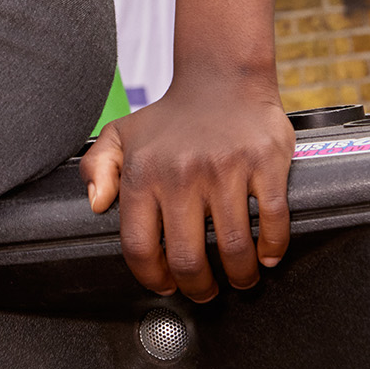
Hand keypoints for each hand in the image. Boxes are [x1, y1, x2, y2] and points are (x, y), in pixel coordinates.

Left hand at [80, 69, 293, 301]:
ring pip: (234, 249)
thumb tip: (96, 205)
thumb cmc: (171, 118)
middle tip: (205, 291)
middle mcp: (181, 172)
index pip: (139, 245)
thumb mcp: (122, 135)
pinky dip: (272, 248)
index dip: (152, 277)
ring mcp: (224, 168)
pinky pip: (273, 222)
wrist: (222, 77)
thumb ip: (97, 168)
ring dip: (239, 276)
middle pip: (188, 258)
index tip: (166, 285)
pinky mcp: (264, 162)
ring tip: (239, 277)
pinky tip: (266, 254)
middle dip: (198, 288)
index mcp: (144, 172)